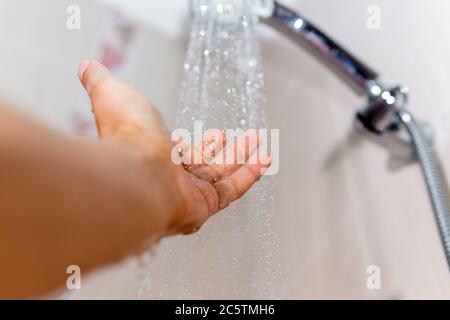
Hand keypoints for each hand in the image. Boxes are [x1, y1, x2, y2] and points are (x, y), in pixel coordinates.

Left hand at [78, 60, 270, 235]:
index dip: (194, 142)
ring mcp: (190, 192)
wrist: (135, 177)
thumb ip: (102, 81)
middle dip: (221, 150)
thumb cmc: (125, 138)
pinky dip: (250, 175)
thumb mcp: (112, 95)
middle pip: (203, 164)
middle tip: (234, 137)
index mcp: (155, 154)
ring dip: (241, 159)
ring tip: (257, 143)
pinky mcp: (206, 204)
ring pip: (222, 176)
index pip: (179, 150)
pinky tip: (263, 161)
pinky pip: (232, 190)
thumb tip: (88, 67)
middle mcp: (172, 177)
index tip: (210, 134)